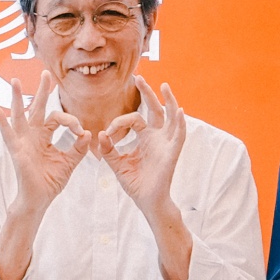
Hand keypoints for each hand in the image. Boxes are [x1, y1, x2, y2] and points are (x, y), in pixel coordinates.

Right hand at [0, 71, 89, 213]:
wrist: (39, 200)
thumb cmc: (50, 182)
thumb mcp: (69, 163)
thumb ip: (78, 148)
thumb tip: (87, 133)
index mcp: (43, 136)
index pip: (56, 118)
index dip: (70, 120)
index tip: (80, 132)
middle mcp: (32, 136)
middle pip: (36, 108)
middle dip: (41, 90)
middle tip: (46, 72)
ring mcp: (23, 142)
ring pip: (19, 115)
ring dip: (16, 97)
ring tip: (14, 80)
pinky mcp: (17, 152)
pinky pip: (8, 135)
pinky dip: (2, 123)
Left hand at [95, 78, 188, 217]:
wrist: (147, 201)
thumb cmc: (136, 184)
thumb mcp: (117, 164)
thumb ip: (108, 149)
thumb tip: (99, 134)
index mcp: (145, 138)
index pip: (134, 119)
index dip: (119, 122)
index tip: (107, 133)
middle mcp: (157, 137)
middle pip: (155, 109)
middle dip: (148, 93)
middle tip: (138, 77)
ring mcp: (166, 143)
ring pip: (171, 117)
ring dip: (169, 101)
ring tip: (165, 86)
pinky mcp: (172, 152)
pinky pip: (179, 135)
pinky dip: (180, 123)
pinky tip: (179, 111)